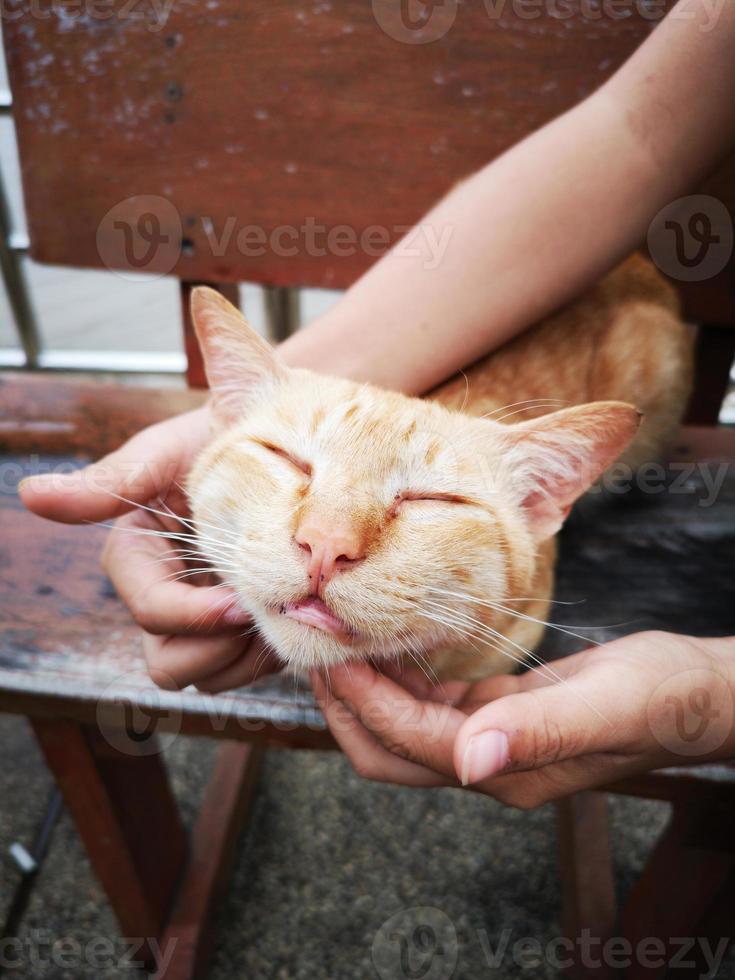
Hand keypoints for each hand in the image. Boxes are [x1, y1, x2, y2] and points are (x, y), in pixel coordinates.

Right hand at [19, 405, 278, 690]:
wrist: (279, 443)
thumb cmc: (219, 438)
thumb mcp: (168, 452)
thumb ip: (109, 480)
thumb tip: (31, 493)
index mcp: (138, 557)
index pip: (150, 610)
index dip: (190, 615)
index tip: (236, 601)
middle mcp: (163, 596)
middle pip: (168, 662)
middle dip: (214, 648)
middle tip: (259, 614)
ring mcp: (199, 619)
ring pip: (207, 675)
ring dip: (243, 656)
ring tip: (282, 613)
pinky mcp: (236, 631)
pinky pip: (242, 672)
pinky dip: (265, 656)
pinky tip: (293, 617)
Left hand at [311, 631, 734, 807]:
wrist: (697, 692)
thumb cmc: (663, 697)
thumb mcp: (607, 705)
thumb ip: (540, 731)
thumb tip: (470, 761)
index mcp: (508, 770)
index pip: (409, 741)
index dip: (363, 699)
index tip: (330, 652)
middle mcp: (490, 765)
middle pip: (388, 751)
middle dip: (344, 704)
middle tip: (316, 647)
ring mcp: (492, 743)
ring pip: (402, 727)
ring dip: (365, 689)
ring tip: (339, 638)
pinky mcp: (499, 715)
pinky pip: (431, 704)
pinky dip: (400, 678)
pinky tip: (392, 642)